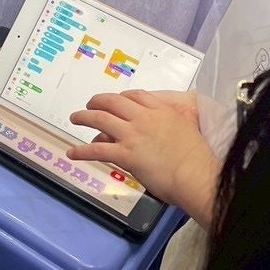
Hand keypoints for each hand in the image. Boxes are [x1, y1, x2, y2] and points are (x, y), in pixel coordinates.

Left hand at [66, 89, 219, 226]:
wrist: (194, 174)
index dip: (122, 96)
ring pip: (101, 119)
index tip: (116, 99)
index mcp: (160, 111)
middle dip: (98, 101)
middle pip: (113, 102)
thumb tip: (181, 119)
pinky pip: (97, 150)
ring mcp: (132, 135)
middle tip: (90, 104)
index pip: (136, 96)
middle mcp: (143, 118)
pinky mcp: (125, 154)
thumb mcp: (191, 127)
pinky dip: (82, 151)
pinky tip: (72, 153)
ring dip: (84, 117)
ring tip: (75, 118)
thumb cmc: (197, 156)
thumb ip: (182, 120)